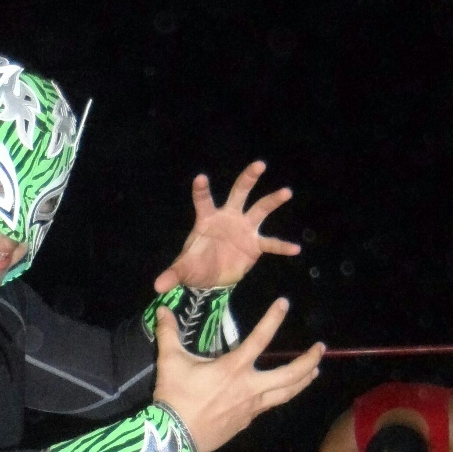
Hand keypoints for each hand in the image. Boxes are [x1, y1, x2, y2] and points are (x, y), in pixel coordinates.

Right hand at [153, 299, 323, 451]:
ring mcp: (251, 406)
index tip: (284, 303)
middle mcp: (249, 386)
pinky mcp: (246, 421)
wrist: (175, 436)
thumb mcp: (170, 361)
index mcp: (234, 368)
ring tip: (315, 371)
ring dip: (303, 381)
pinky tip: (280, 393)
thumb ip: (169, 333)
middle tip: (321, 348)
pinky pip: (268, 406)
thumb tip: (162, 310)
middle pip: (290, 374)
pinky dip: (278, 396)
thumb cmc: (175, 396)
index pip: (260, 338)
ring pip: (287, 393)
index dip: (273, 319)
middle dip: (308, 360)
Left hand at [154, 160, 298, 293]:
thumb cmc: (195, 267)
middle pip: (239, 192)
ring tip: (286, 192)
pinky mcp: (254, 245)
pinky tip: (294, 249)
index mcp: (207, 219)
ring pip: (260, 209)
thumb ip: (172, 275)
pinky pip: (270, 244)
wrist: (211, 281)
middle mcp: (228, 217)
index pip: (203, 200)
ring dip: (272, 200)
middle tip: (259, 165)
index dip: (201, 190)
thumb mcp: (183, 270)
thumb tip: (157, 286)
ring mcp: (244, 229)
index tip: (201, 178)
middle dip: (248, 178)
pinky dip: (282, 247)